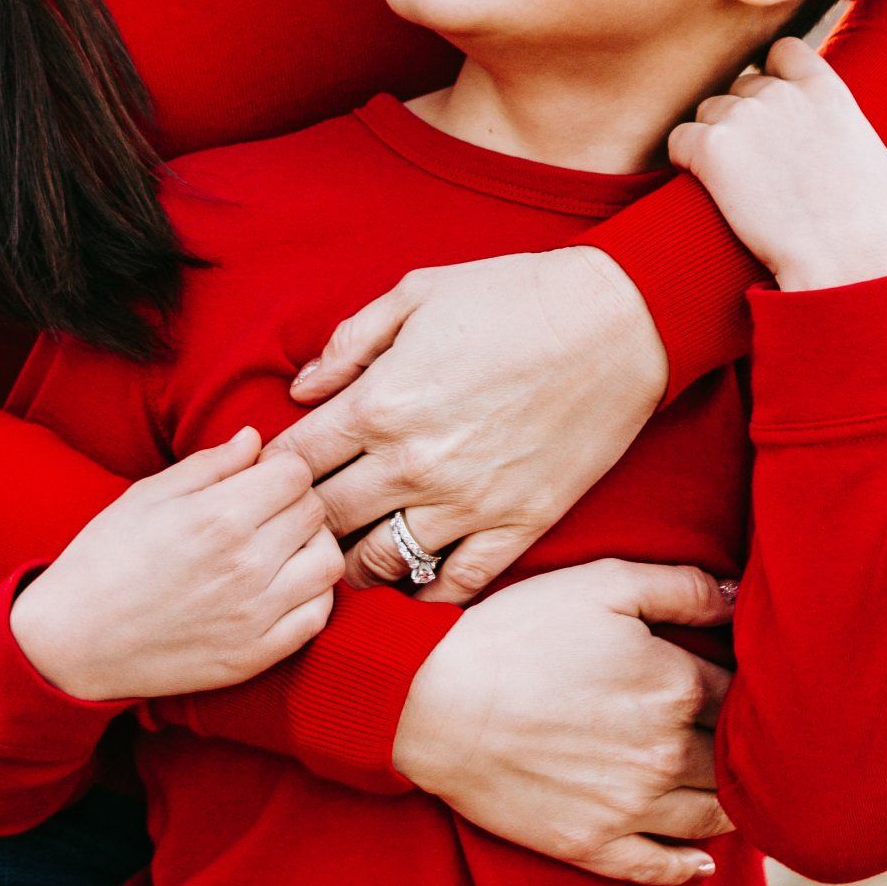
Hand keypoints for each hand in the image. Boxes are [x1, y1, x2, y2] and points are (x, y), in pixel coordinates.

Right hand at [10, 429, 343, 703]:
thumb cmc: (104, 558)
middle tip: (266, 510)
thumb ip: (211, 464)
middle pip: (315, 510)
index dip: (281, 467)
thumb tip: (256, 439)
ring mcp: (255, 615)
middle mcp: (246, 565)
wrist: (73, 640)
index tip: (261, 477)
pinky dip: (311, 594)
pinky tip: (282, 586)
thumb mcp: (149, 495)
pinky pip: (317, 616)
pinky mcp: (255, 655)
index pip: (297, 471)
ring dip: (311, 545)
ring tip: (280, 546)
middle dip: (295, 501)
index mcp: (220, 516)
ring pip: (328, 561)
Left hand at [279, 245, 668, 600]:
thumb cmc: (513, 296)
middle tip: (299, 522)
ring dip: (354, 563)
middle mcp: (412, 463)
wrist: (614, 323)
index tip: (272, 477)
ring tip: (348, 553)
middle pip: (326, 520)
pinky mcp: (516, 526)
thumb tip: (301, 388)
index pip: (296, 462)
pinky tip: (410, 582)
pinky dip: (423, 592)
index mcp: (380, 402)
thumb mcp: (417, 293)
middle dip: (303, 523)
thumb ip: (349, 343)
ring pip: (380, 563)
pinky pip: (453, 583)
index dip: (273, 474)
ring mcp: (465, 502)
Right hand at [392, 559, 733, 884]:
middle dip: (740, 745)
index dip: (742, 686)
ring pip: (709, 817)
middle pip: (730, 758)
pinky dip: (687, 866)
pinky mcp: (593, 846)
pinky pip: (659, 867)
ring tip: (729, 790)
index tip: (739, 683)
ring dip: (727, 804)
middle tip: (743, 739)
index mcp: (675, 686)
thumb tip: (738, 599)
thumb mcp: (602, 584)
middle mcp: (666, 754)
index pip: (739, 694)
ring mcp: (631, 808)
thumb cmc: (519, 632)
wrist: (438, 701)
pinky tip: (700, 860)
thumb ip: (680, 588)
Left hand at [668, 37, 886, 292]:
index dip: (775, 77)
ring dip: (714, 138)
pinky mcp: (711, 147)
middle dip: (744, 115)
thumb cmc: (872, 226)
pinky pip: (678, 138)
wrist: (837, 265)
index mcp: (827, 90)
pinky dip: (683, 159)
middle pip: (743, 83)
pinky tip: (701, 185)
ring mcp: (745, 116)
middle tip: (759, 165)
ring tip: (736, 183)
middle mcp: (784, 92)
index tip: (781, 115)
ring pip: (709, 109)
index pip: (783, 51)